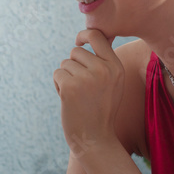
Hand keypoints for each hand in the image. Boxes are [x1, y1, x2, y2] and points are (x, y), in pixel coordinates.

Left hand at [53, 29, 123, 157]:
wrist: (95, 139)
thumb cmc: (101, 111)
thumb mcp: (112, 84)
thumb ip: (104, 63)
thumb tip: (86, 40)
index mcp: (116, 67)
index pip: (97, 36)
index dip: (84, 35)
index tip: (78, 42)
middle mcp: (104, 69)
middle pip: (76, 51)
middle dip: (73, 65)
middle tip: (79, 86)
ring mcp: (87, 78)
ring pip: (65, 63)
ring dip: (65, 77)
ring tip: (76, 95)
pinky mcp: (70, 86)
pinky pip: (57, 73)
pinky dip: (58, 84)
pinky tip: (67, 99)